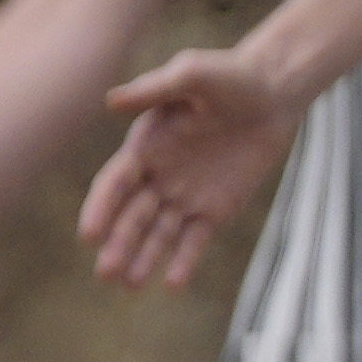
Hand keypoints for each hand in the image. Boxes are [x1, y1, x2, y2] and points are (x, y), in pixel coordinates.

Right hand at [82, 48, 301, 288]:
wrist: (272, 93)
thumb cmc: (228, 76)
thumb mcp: (191, 75)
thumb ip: (154, 90)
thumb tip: (111, 101)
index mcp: (143, 148)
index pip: (114, 185)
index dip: (100, 209)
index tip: (88, 235)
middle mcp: (158, 176)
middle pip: (132, 217)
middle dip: (119, 244)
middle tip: (105, 274)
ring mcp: (185, 195)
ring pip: (159, 234)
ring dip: (144, 259)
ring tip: (129, 286)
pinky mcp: (216, 208)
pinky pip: (196, 239)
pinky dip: (184, 261)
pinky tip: (173, 284)